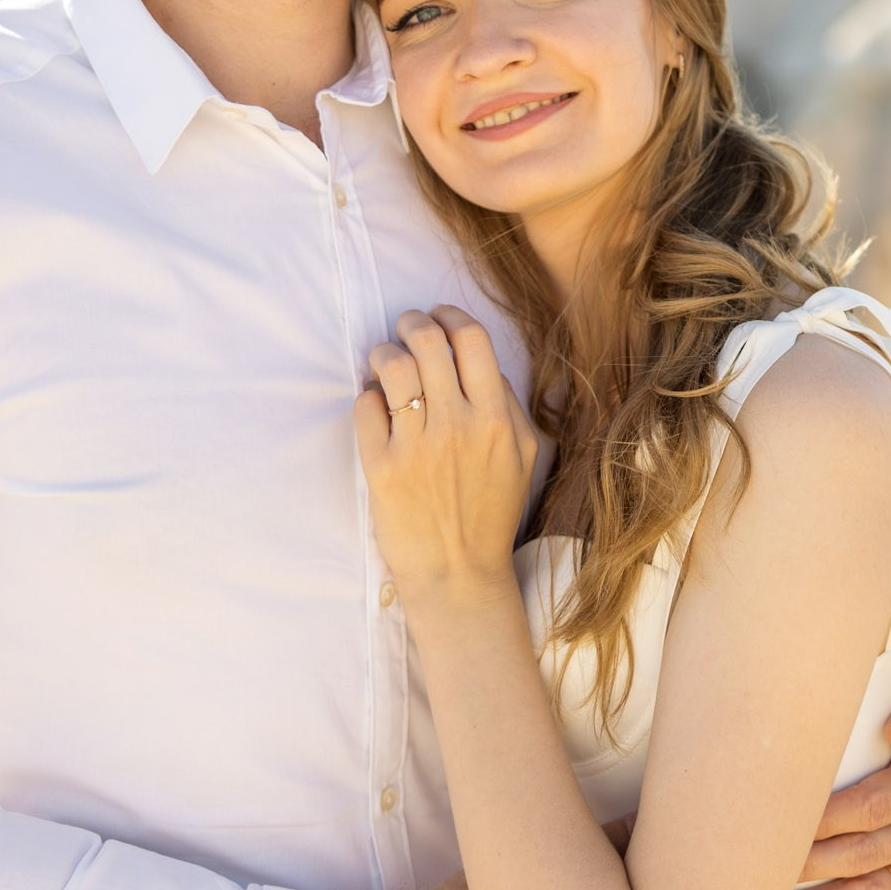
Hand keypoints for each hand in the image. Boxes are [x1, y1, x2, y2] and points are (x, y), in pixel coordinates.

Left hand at [356, 305, 539, 598]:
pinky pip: (366, 405)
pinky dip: (368, 394)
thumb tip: (480, 365)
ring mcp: (418, 446)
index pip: (472, 339)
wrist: (458, 575)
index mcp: (498, 419)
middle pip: (428, 340)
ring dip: (384, 352)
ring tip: (384, 359)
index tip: (439, 316)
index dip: (450, 315)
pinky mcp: (382, 467)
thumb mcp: (524, 458)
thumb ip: (509, 406)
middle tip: (406, 326)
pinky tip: (376, 403)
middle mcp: (459, 426)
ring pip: (393, 365)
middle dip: (412, 322)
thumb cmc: (490, 515)